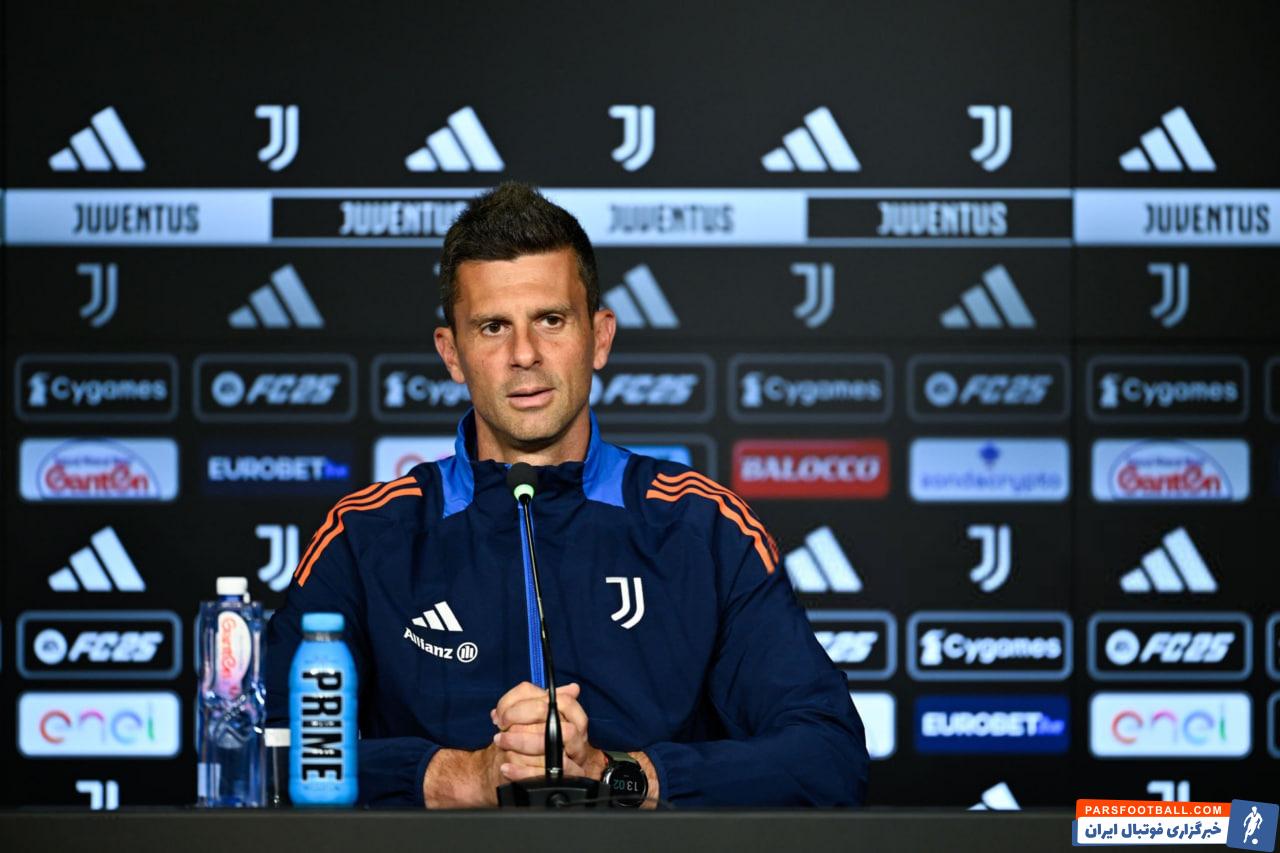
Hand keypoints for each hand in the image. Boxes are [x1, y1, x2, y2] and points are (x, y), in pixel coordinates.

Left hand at [491, 681, 606, 781]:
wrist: (522, 772)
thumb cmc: (527, 740)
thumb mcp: (528, 717)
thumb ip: (527, 700)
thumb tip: (525, 690)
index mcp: (573, 717)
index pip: (563, 701)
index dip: (530, 704)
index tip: (506, 713)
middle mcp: (578, 737)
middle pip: (556, 722)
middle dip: (523, 722)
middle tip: (501, 728)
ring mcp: (574, 759)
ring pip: (553, 747)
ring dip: (522, 743)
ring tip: (501, 743)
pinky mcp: (565, 780)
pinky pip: (545, 775)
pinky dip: (522, 771)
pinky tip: (507, 767)